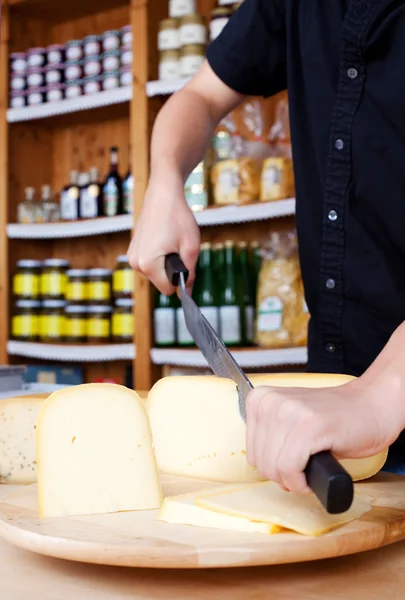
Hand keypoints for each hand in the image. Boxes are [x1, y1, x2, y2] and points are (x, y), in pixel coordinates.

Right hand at [127, 171, 199, 294]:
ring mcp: (132, 255)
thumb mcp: (191, 247)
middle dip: (172, 270)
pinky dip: (158, 256)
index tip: (186, 266)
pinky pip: (149, 262)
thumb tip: (187, 291)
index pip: (167, 290)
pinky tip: (163, 239)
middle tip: (178, 248)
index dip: (180, 281)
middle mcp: (135, 263)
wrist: (163, 193)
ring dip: (165, 262)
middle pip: (160, 282)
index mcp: (148, 264)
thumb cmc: (178, 217)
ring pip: (155, 272)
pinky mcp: (132, 248)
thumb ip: (190, 273)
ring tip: (170, 241)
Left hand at [245, 378, 399, 493]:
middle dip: (281, 475)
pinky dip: (300, 482)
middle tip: (302, 469)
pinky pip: (289, 469)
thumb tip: (256, 464)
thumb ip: (269, 434)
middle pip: (260, 461)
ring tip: (308, 470)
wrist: (371, 407)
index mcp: (262, 398)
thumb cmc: (334, 417)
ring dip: (292, 480)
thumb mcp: (290, 419)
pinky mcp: (309, 427)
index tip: (289, 463)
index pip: (251, 451)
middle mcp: (272, 401)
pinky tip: (311, 476)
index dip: (271, 465)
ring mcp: (290, 412)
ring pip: (273, 467)